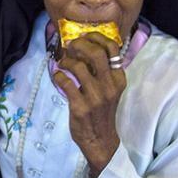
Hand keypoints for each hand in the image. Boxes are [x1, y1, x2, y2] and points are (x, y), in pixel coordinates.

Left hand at [53, 32, 125, 176]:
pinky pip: (66, 83)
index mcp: (118, 79)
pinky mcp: (80, 106)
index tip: (83, 36)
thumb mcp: (109, 89)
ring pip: (78, 66)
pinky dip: (59, 76)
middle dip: (79, 45)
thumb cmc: (102, 111)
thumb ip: (102, 71)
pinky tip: (58, 76)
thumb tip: (83, 47)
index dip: (96, 37)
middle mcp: (109, 86)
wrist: (100, 140)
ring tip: (62, 63)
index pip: (112, 49)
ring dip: (66, 61)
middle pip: (96, 54)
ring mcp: (95, 97)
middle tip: (70, 46)